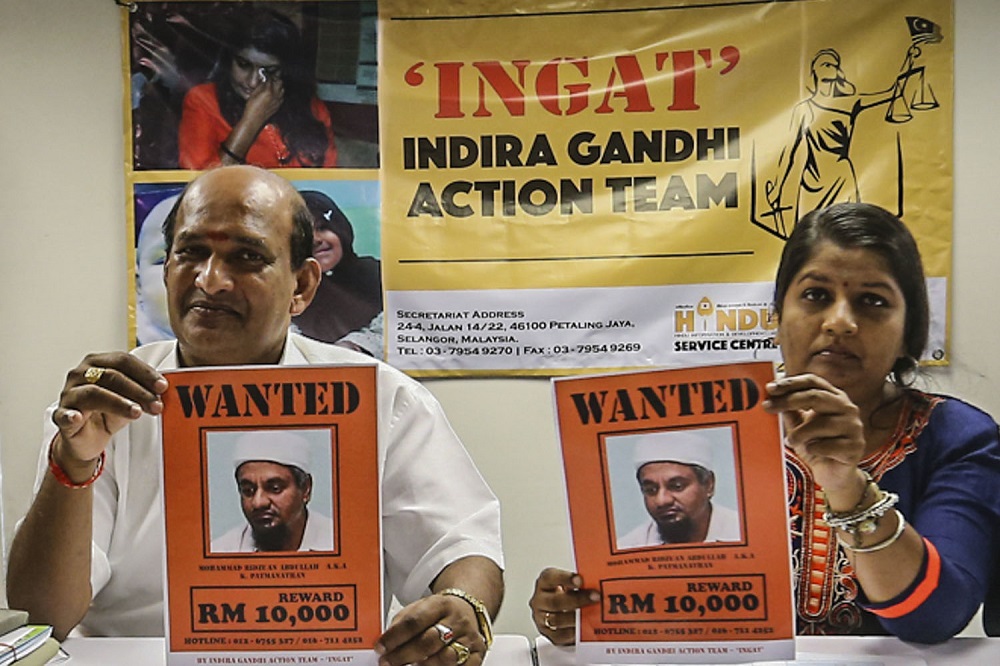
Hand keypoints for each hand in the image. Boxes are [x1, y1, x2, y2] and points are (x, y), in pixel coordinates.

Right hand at [52, 353, 166, 481]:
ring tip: (137, 412)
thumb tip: (165, 389)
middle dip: (138, 390)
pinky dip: (71, 415)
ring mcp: (69, 394)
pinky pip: (64, 414)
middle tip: (156, 404)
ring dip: (119, 402)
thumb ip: (144, 391)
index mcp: (98, 363)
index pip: (123, 360)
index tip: (163, 386)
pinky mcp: (61, 416)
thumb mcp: (131, 399)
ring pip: (94, 393)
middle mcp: (80, 374)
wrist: (88, 437)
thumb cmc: (108, 412)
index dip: (145, 372)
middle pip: (112, 376)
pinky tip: (78, 418)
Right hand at [242, 75, 283, 129]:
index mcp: (268, 91)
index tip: (266, 73)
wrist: (254, 120)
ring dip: (278, 86)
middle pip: (280, 82)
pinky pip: (282, 96)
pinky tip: (274, 93)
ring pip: (282, 89)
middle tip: (270, 78)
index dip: (268, 75)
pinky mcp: (278, 106)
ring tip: (272, 85)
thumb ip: (261, 85)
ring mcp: (278, 101)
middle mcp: (275, 95)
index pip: (271, 78)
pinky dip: (279, 93)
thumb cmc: (251, 107)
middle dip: (275, 79)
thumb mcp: (254, 93)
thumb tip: (264, 80)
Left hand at [375, 593, 485, 665]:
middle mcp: (457, 620)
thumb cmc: (438, 614)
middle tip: (389, 662)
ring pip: (445, 658)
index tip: (381, 648)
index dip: (395, 637)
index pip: (415, 621)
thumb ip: (402, 624)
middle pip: (429, 641)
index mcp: (440, 604)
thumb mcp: (419, 609)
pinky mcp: (478, 653)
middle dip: (404, 655)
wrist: (466, 609)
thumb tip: (384, 644)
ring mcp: (469, 637)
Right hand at [529, 568, 598, 645]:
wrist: (562, 611)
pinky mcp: (550, 635)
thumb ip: (582, 581)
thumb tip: (599, 581)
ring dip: (578, 617)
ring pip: (558, 620)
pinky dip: (575, 632)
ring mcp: (542, 619)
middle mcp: (540, 600)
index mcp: (544, 582)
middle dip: (577, 599)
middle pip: (555, 601)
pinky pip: (562, 636)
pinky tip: (587, 627)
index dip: (565, 578)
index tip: (580, 579)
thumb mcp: (572, 583)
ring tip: (595, 614)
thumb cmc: (569, 593)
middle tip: (596, 597)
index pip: (550, 577)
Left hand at [762, 373, 866, 498]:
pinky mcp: (855, 447)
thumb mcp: (799, 425)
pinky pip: (829, 445)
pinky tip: (811, 451)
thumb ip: (789, 411)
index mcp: (833, 397)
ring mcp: (854, 427)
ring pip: (821, 423)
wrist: (833, 473)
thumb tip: (772, 396)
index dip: (790, 383)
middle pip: (816, 396)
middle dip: (789, 401)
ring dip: (799, 433)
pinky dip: (814, 448)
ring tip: (791, 441)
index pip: (812, 381)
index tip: (770, 388)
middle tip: (768, 408)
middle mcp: (847, 408)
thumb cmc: (815, 444)